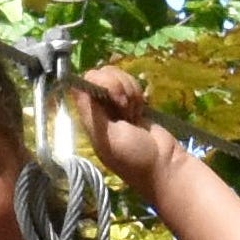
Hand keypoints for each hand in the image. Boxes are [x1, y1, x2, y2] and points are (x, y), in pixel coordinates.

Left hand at [71, 65, 181, 198]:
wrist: (163, 165)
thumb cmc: (133, 157)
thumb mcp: (107, 138)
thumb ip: (91, 113)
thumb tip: (76, 86)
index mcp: (90, 118)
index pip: (85, 84)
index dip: (101, 83)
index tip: (114, 98)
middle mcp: (100, 109)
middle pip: (102, 75)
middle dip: (117, 86)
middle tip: (126, 108)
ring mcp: (116, 104)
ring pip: (117, 76)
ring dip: (129, 90)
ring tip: (134, 113)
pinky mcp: (132, 102)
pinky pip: (130, 84)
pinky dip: (137, 92)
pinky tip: (140, 110)